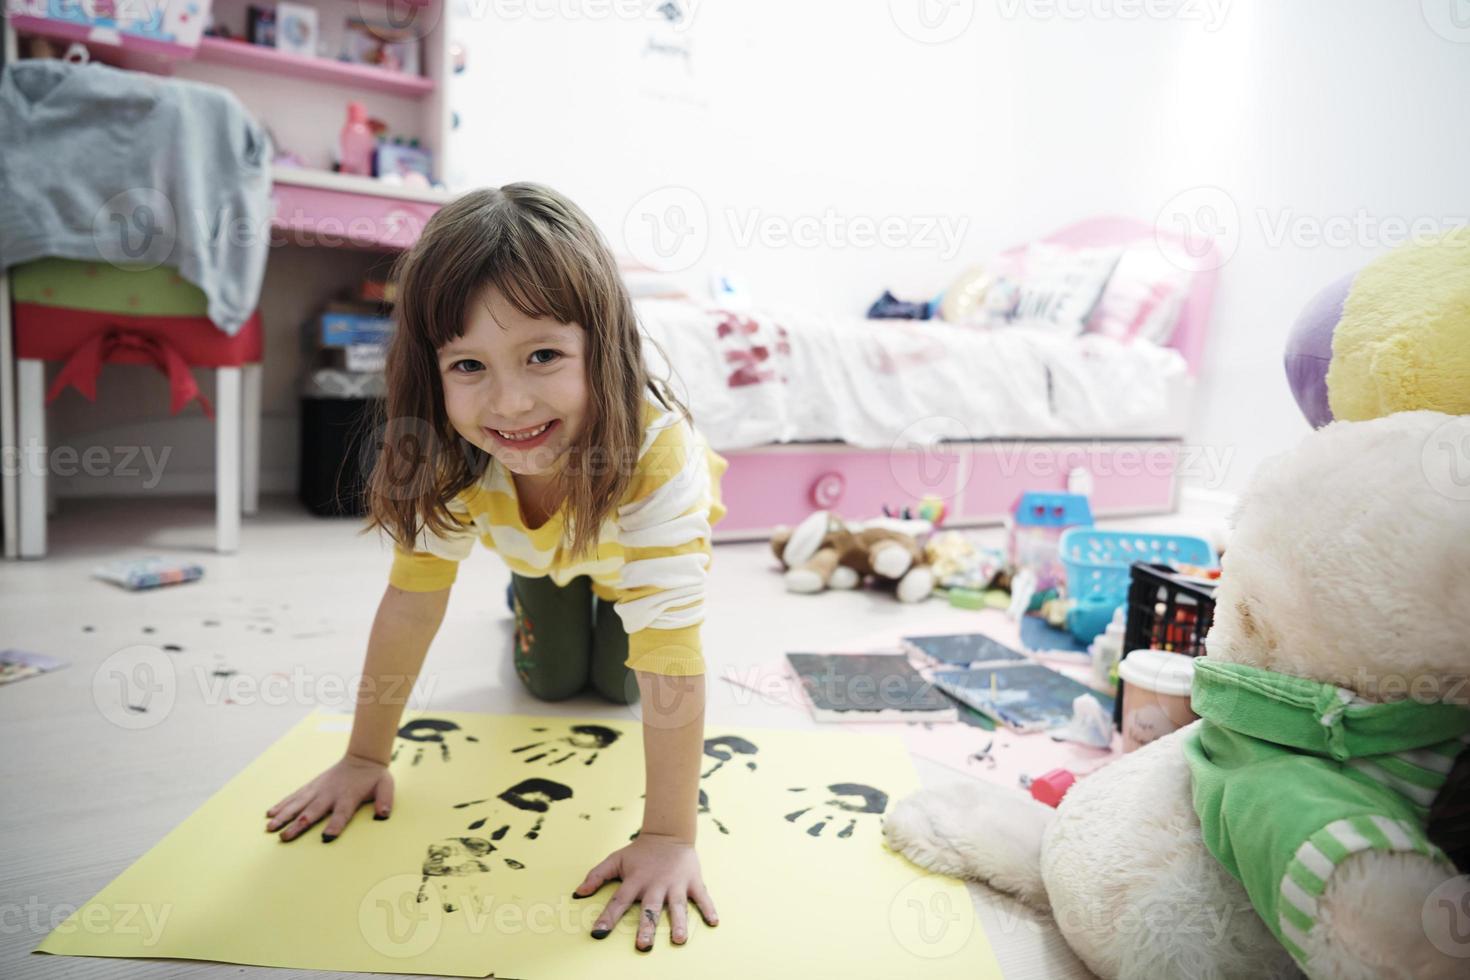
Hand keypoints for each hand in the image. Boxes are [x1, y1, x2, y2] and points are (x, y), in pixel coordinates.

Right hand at [264, 753, 393, 841]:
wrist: (362, 757)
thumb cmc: (374, 776)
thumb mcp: (385, 786)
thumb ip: (385, 800)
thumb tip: (383, 815)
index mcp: (348, 797)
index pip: (342, 814)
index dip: (335, 825)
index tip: (327, 837)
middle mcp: (329, 794)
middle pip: (312, 812)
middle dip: (298, 825)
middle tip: (284, 837)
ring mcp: (318, 789)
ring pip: (298, 804)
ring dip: (284, 815)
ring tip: (270, 827)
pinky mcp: (311, 786)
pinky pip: (295, 796)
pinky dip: (282, 804)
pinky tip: (270, 813)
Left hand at [572, 832, 717, 950]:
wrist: (669, 833)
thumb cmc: (640, 852)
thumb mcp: (616, 859)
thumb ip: (597, 875)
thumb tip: (578, 893)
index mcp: (635, 880)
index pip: (619, 901)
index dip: (607, 917)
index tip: (598, 933)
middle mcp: (655, 884)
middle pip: (650, 908)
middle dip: (646, 927)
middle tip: (643, 945)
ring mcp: (676, 883)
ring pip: (677, 906)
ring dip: (678, 923)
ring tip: (679, 940)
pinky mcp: (693, 881)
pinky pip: (702, 897)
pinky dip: (708, 909)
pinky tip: (713, 922)